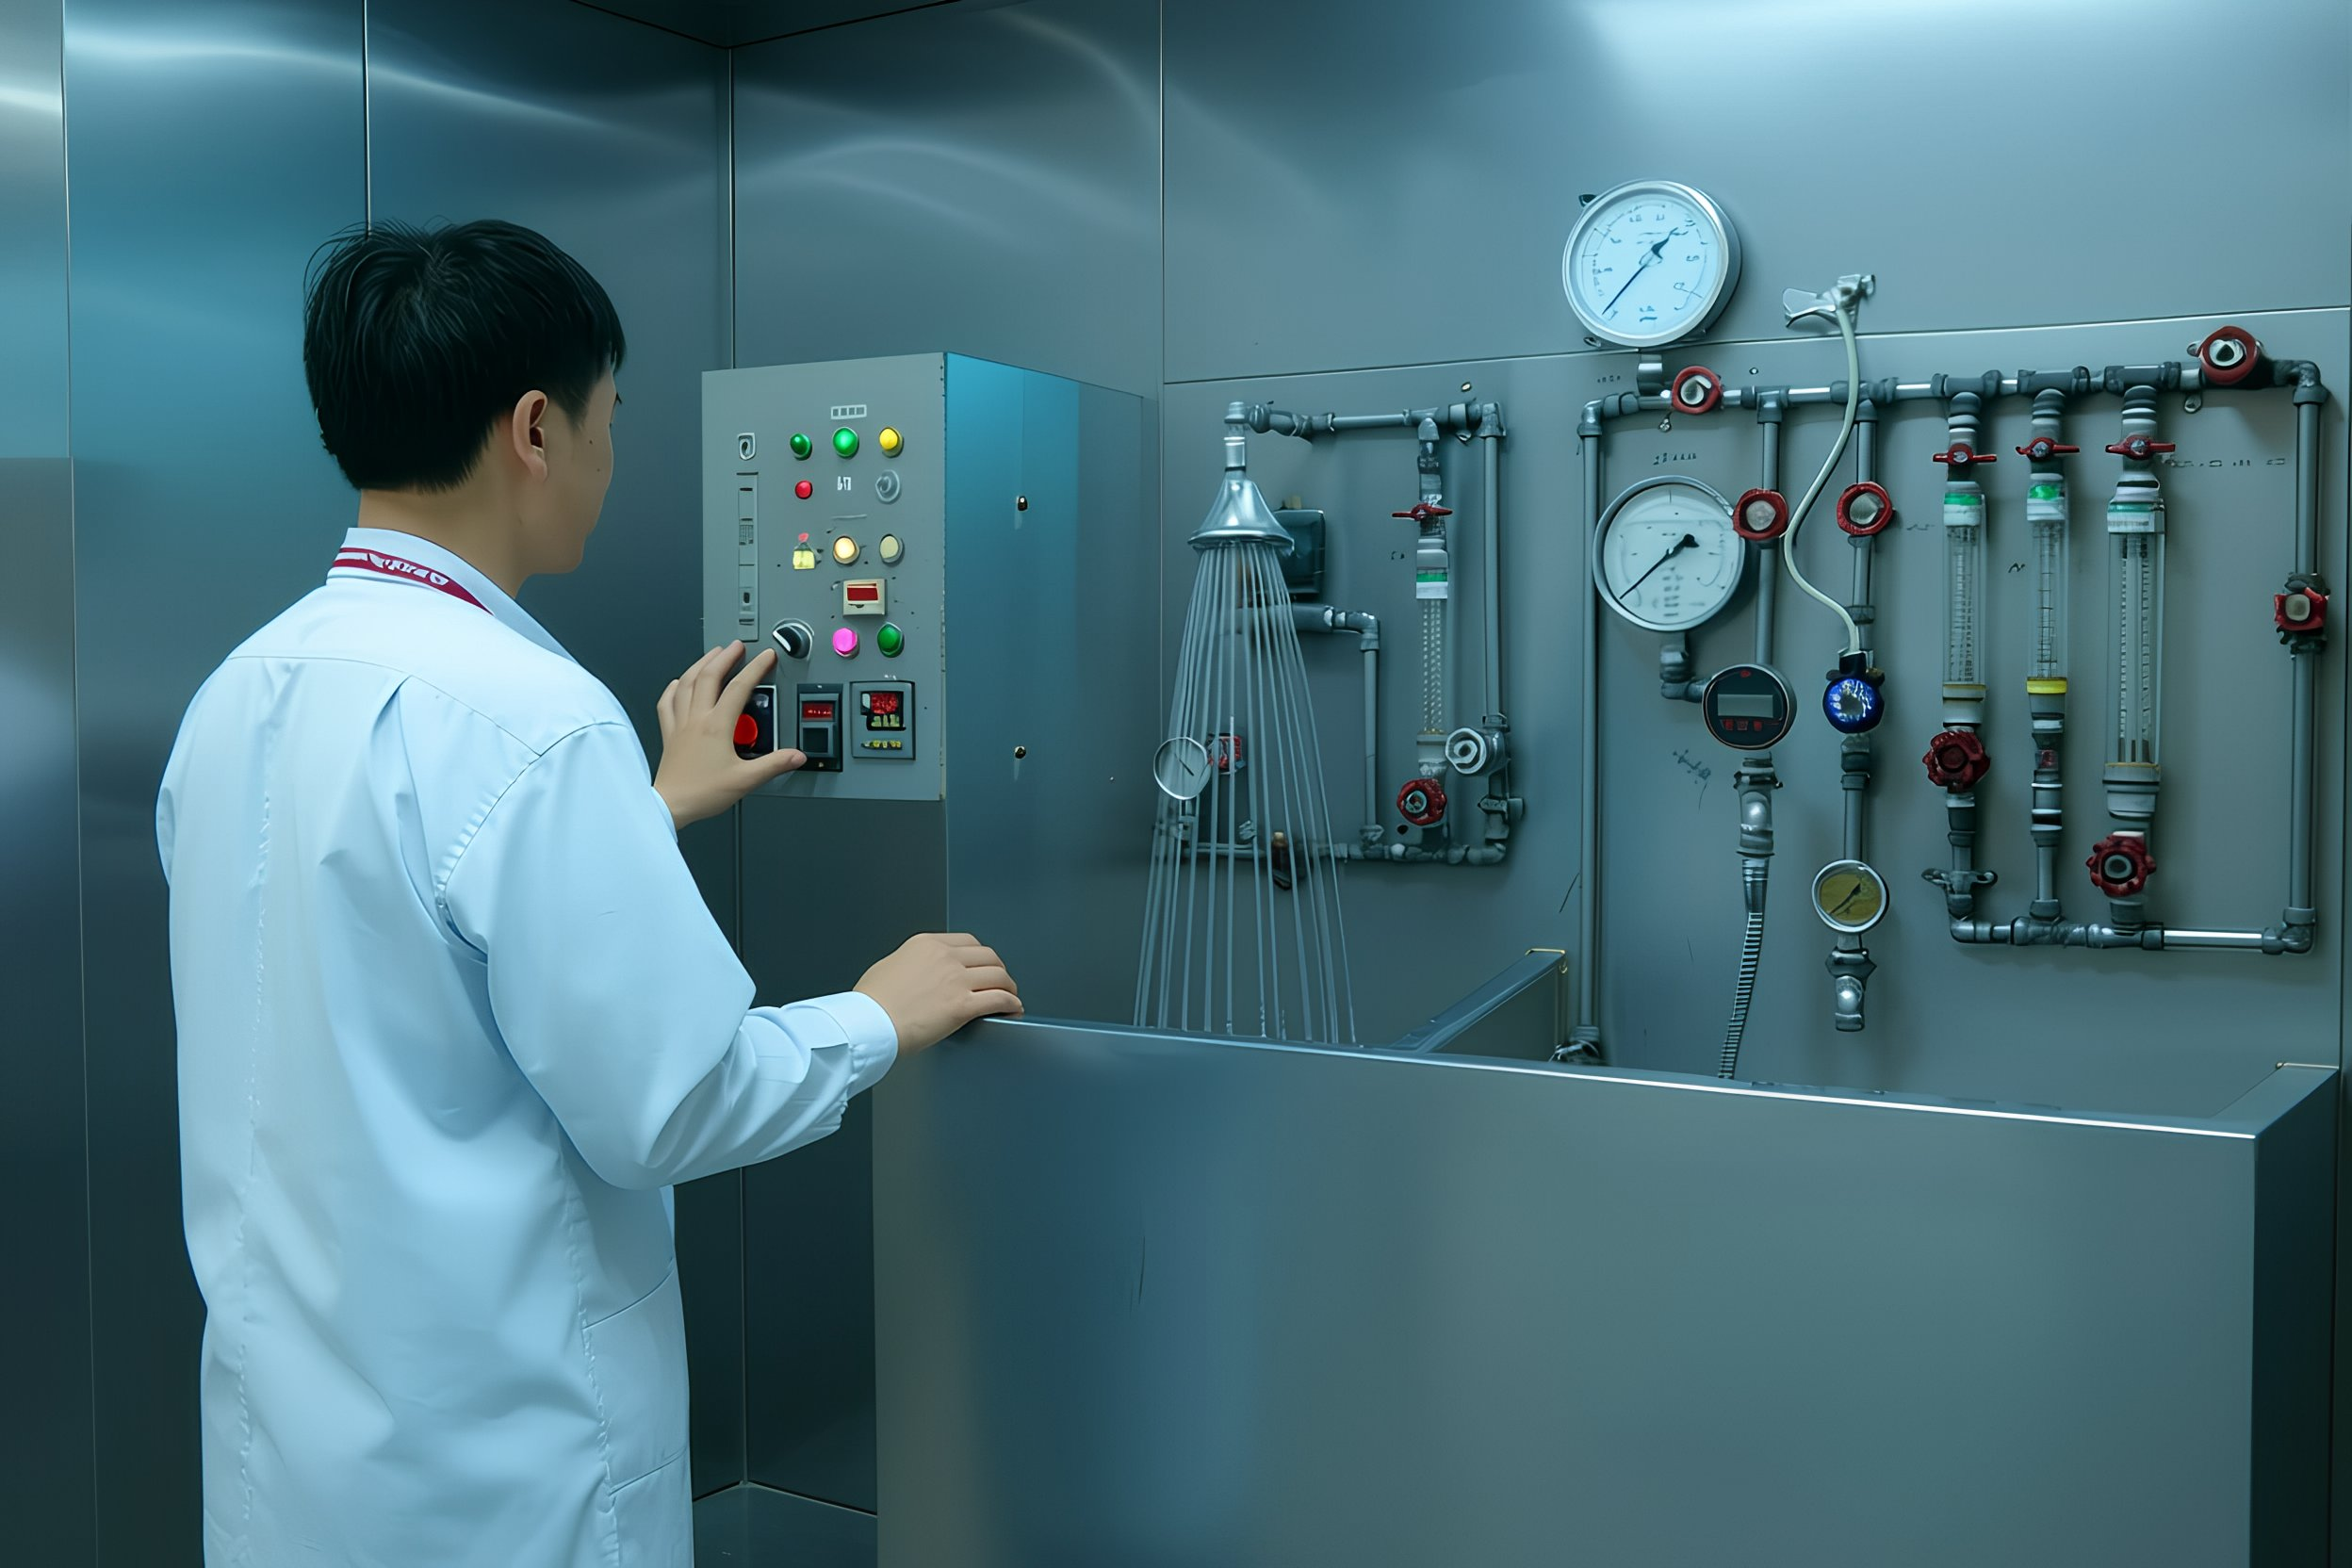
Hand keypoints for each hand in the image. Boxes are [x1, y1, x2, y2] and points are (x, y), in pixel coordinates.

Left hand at [653, 642, 805, 828]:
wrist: (670, 805)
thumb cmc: (701, 793)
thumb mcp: (746, 780)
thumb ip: (774, 765)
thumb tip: (796, 756)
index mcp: (716, 726)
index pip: (739, 688)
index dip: (755, 669)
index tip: (766, 657)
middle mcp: (696, 719)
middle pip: (709, 676)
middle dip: (725, 656)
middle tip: (737, 647)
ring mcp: (680, 724)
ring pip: (687, 683)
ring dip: (700, 664)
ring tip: (712, 654)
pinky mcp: (669, 733)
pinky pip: (667, 702)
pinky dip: (673, 687)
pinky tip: (678, 682)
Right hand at [855, 933, 1022, 1053]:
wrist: (867, 1024)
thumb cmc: (870, 1003)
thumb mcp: (889, 966)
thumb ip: (912, 963)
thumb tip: (921, 973)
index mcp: (927, 944)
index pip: (969, 942)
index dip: (982, 956)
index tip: (985, 966)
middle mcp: (945, 957)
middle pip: (988, 957)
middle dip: (998, 970)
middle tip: (1001, 982)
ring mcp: (956, 980)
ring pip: (999, 977)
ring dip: (1009, 987)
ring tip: (1010, 997)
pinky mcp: (962, 1006)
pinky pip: (999, 1000)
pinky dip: (1012, 1004)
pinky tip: (1013, 1009)